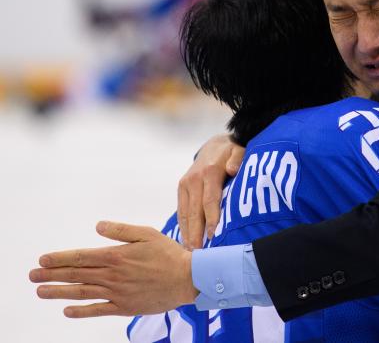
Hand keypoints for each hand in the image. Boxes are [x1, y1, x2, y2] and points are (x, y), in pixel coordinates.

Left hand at [29, 221, 197, 317]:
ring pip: (82, 292)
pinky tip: (67, 310)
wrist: (187, 279)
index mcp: (117, 255)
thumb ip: (121, 230)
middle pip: (76, 275)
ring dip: (58, 292)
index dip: (60, 259)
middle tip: (32, 276)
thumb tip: (98, 226)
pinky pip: (97, 310)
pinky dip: (80, 311)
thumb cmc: (169, 254)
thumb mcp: (147, 233)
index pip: (81, 257)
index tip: (42, 260)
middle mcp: (113, 275)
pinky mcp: (124, 307)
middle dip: (51, 275)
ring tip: (41, 291)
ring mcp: (117, 292)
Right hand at [178, 134, 243, 248]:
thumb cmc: (232, 152)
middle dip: (195, 233)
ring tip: (190, 251)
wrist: (215, 145)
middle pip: (194, 211)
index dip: (211, 219)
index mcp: (209, 172)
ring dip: (187, 233)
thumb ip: (237, 159)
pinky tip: (186, 239)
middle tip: (197, 252)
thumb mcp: (239, 151)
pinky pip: (181, 210)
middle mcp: (194, 179)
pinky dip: (183, 225)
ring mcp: (185, 184)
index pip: (210, 200)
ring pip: (185, 213)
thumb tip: (233, 169)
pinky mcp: (181, 188)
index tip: (213, 237)